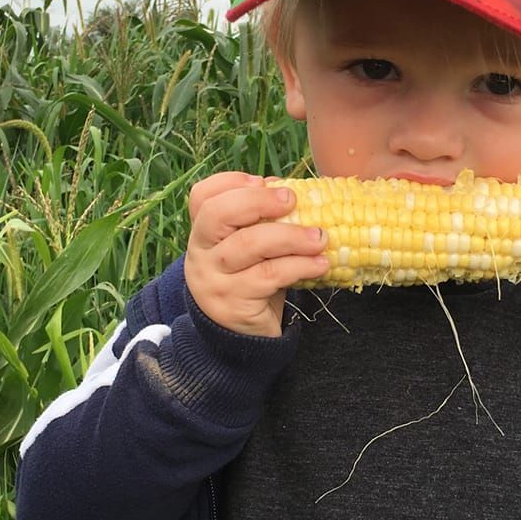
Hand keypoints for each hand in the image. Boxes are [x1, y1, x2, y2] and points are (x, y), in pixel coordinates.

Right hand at [184, 172, 329, 337]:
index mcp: (203, 233)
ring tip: (320, 239)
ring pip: (249, 245)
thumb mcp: (250, 250)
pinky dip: (299, 266)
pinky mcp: (233, 304)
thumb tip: (289, 191)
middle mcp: (200, 253)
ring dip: (291, 237)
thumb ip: (260, 223)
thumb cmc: (251, 282)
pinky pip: (269, 277)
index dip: (231, 182)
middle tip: (292, 200)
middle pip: (218, 214)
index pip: (202, 197)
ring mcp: (213, 280)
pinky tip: (319, 264)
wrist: (239, 338)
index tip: (263, 180)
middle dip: (258, 201)